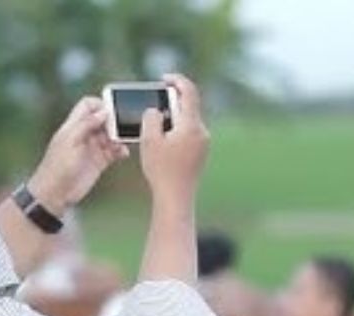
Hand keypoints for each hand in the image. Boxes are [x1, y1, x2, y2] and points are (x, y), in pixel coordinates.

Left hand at [28, 97, 128, 214]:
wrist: (55, 194)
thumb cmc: (57, 167)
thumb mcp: (70, 141)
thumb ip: (86, 124)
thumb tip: (104, 111)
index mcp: (74, 126)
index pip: (88, 105)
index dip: (100, 104)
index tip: (111, 111)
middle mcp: (84, 134)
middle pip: (103, 119)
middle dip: (114, 120)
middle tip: (121, 127)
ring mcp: (92, 148)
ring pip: (111, 135)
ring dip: (119, 136)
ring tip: (123, 142)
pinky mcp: (99, 162)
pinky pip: (114, 151)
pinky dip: (121, 150)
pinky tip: (123, 153)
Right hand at [140, 73, 209, 204]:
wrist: (176, 198)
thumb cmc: (161, 170)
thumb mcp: (149, 140)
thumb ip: (151, 117)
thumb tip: (156, 110)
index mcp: (192, 125)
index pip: (189, 92)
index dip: (177, 81)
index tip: (164, 79)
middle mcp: (202, 132)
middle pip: (188, 107)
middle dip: (171, 101)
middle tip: (154, 103)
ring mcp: (203, 143)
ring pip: (187, 121)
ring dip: (172, 118)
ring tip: (153, 127)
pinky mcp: (200, 153)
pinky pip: (188, 134)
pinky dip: (176, 131)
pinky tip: (161, 142)